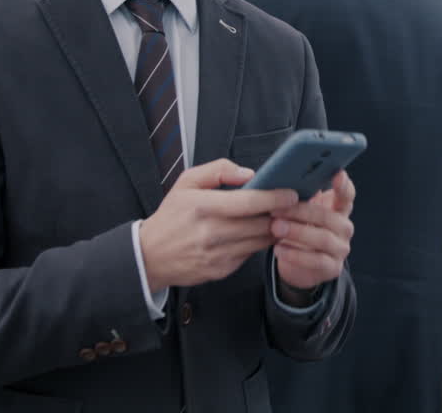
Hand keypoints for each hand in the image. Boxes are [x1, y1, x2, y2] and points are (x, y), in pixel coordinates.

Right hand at [139, 159, 297, 290]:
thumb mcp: (186, 183)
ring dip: (272, 229)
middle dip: (280, 214)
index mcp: (203, 207)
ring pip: (260, 241)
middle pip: (260, 224)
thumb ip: (218, 170)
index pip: (248, 203)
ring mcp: (217, 254)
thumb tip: (249, 173)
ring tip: (277, 217)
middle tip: (292, 205)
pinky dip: (257, 243)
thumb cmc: (171, 216)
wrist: (150, 256)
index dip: (275, 198)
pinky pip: (250, 255)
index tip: (292, 194)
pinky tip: (256, 233)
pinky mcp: (221, 270)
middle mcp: (211, 232)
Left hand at [271, 169, 354, 290]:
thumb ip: (300, 198)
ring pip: (323, 239)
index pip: (346, 195)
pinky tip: (279, 249)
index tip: (337, 173)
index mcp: (339, 209)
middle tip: (277, 210)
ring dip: (297, 232)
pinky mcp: (333, 268)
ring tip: (275, 228)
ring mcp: (341, 248)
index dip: (344, 185)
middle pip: (328, 217)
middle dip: (302, 212)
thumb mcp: (301, 213)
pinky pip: (316, 261)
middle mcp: (344, 228)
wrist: (299, 266)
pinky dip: (295, 255)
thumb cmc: (300, 230)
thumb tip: (283, 180)